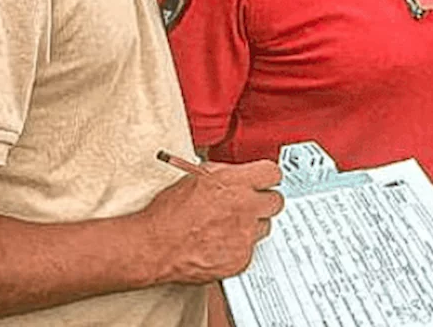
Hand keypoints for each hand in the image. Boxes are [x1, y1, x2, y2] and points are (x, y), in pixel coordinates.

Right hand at [136, 160, 283, 284]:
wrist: (155, 246)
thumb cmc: (168, 213)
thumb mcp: (194, 177)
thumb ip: (223, 173)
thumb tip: (237, 174)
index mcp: (234, 182)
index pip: (273, 173)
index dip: (267, 177)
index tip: (263, 180)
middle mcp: (244, 207)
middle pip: (276, 201)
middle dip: (264, 201)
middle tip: (249, 204)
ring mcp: (245, 235)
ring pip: (265, 227)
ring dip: (252, 225)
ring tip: (228, 226)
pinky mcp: (241, 259)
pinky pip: (251, 249)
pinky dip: (239, 247)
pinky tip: (220, 243)